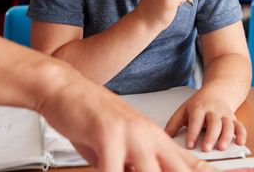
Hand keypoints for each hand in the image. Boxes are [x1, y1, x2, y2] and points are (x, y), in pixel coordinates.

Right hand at [40, 69, 210, 171]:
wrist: (65, 89)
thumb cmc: (88, 116)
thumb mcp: (118, 146)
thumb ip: (133, 165)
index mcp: (154, 137)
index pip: (189, 163)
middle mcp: (148, 135)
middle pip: (178, 169)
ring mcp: (130, 135)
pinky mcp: (108, 135)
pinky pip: (114, 170)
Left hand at [164, 90, 246, 151]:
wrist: (217, 92)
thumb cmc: (199, 104)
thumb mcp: (184, 110)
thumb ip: (174, 123)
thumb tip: (166, 136)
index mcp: (199, 108)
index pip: (196, 120)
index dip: (193, 132)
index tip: (190, 144)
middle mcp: (213, 111)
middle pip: (213, 122)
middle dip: (210, 136)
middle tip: (206, 148)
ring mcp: (224, 114)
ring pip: (228, 124)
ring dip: (226, 136)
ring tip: (221, 147)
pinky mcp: (234, 119)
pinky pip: (240, 126)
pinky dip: (241, 134)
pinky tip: (240, 142)